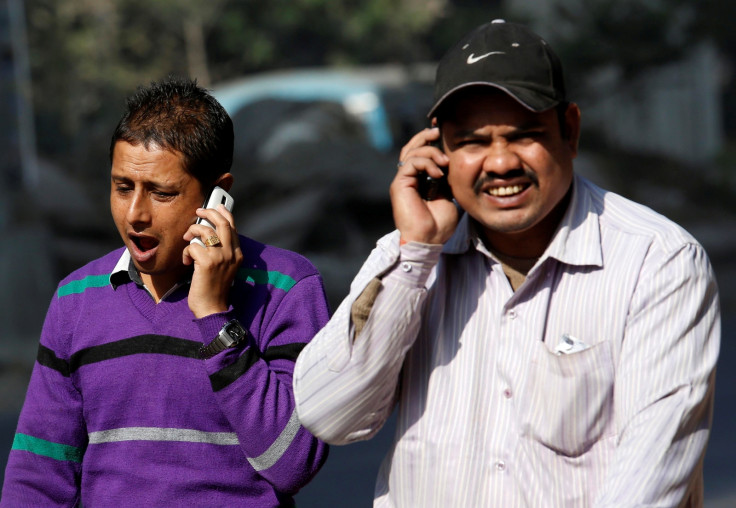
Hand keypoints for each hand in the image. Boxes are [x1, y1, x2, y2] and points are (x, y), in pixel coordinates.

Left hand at [182, 204, 242, 317]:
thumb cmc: (214, 288)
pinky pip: (192, 247)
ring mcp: (220, 258)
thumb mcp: (224, 267)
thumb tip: (209, 232)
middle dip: (208, 213)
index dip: (223, 213)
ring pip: (205, 231)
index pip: (233, 226)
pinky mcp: (207, 263)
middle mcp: (231, 254)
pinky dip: (186, 253)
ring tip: (188, 241)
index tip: (215, 206)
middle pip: (222, 223)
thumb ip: (221, 250)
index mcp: (237, 254)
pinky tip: (187, 262)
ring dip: (192, 233)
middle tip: (198, 212)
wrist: (212, 308)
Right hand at [390, 127, 459, 244]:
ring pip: (411, 152)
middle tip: (438, 131)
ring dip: (431, 152)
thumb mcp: (449, 196)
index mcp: (419, 181)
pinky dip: (426, 162)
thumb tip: (450, 163)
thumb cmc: (439, 225)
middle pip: (411, 148)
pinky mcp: (399, 184)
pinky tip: (438, 173)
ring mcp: (403, 181)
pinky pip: (410, 162)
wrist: (429, 240)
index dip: (429, 141)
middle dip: (425, 136)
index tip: (443, 133)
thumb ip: (447, 179)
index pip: (421, 155)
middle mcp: (408, 179)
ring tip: (445, 162)